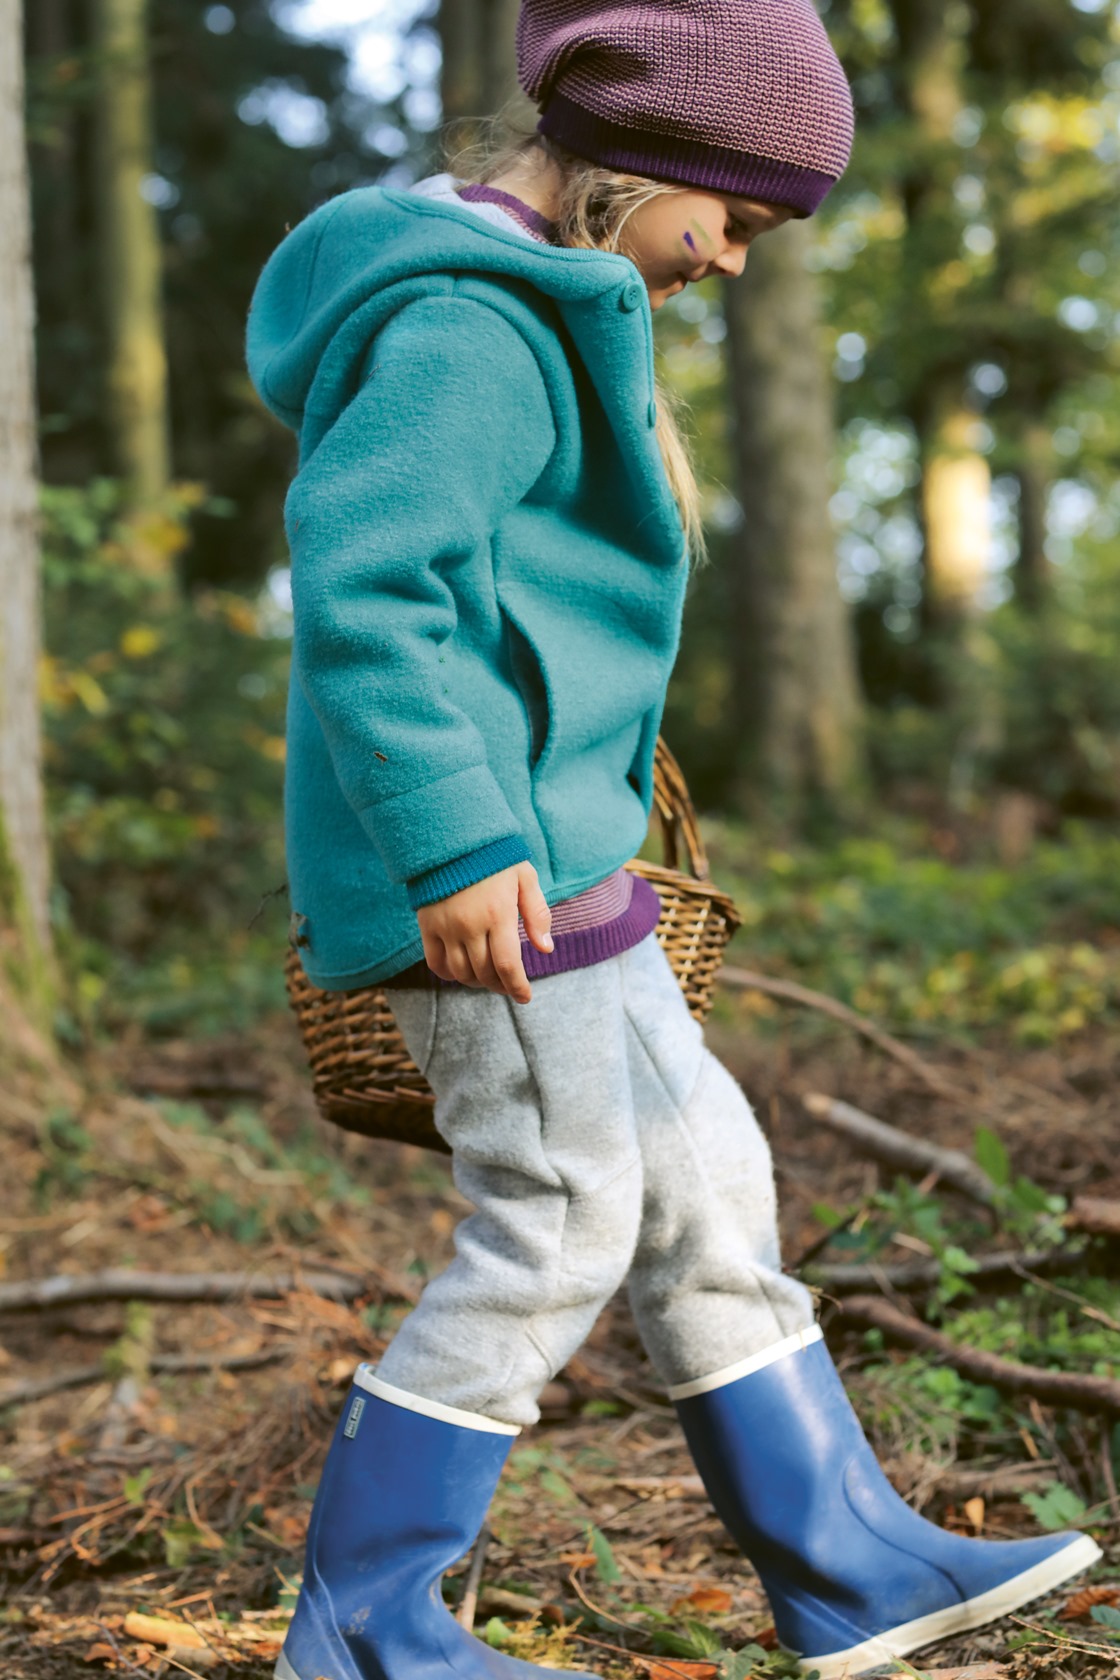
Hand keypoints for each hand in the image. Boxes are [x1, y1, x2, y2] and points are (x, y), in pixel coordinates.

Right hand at [415, 862, 552, 1002]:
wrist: (451, 837)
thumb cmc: (495, 858)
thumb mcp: (525, 877)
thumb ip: (537, 913)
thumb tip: (546, 949)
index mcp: (498, 914)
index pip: (508, 965)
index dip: (518, 987)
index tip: (525, 997)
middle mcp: (470, 925)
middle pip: (485, 973)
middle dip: (500, 985)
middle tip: (509, 986)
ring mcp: (446, 927)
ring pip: (461, 973)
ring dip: (477, 982)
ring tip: (488, 979)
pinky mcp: (428, 926)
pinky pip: (436, 963)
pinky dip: (450, 974)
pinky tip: (462, 971)